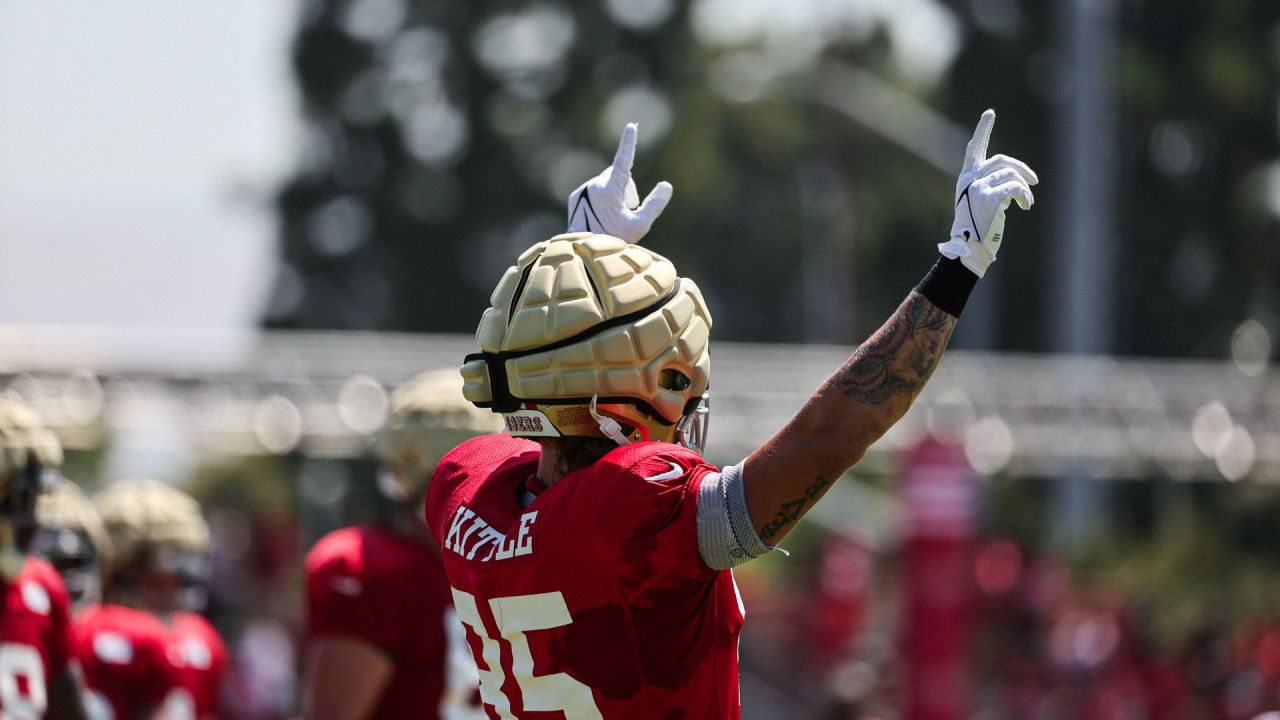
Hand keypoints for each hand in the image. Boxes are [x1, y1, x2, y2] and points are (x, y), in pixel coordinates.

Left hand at [566, 123, 672, 243]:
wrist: (584, 249)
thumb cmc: (613, 238)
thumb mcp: (640, 225)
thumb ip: (655, 204)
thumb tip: (666, 185)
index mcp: (611, 188)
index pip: (623, 160)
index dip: (628, 143)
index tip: (631, 126)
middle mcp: (595, 184)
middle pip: (620, 178)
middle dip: (626, 190)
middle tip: (624, 214)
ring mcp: (584, 189)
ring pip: (607, 184)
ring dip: (613, 195)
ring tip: (610, 218)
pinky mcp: (577, 195)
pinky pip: (595, 190)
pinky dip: (600, 199)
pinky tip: (599, 216)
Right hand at [938, 109, 1037, 277]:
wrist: (968, 248)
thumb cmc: (976, 229)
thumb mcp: (979, 202)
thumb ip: (991, 185)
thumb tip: (1014, 179)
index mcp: (966, 178)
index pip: (974, 149)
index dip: (983, 130)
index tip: (990, 113)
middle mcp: (969, 179)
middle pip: (1003, 161)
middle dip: (1022, 169)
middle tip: (1034, 181)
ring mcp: (978, 187)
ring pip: (1011, 175)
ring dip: (1025, 188)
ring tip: (1027, 202)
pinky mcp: (988, 197)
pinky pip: (1015, 187)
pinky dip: (1025, 195)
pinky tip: (1026, 206)